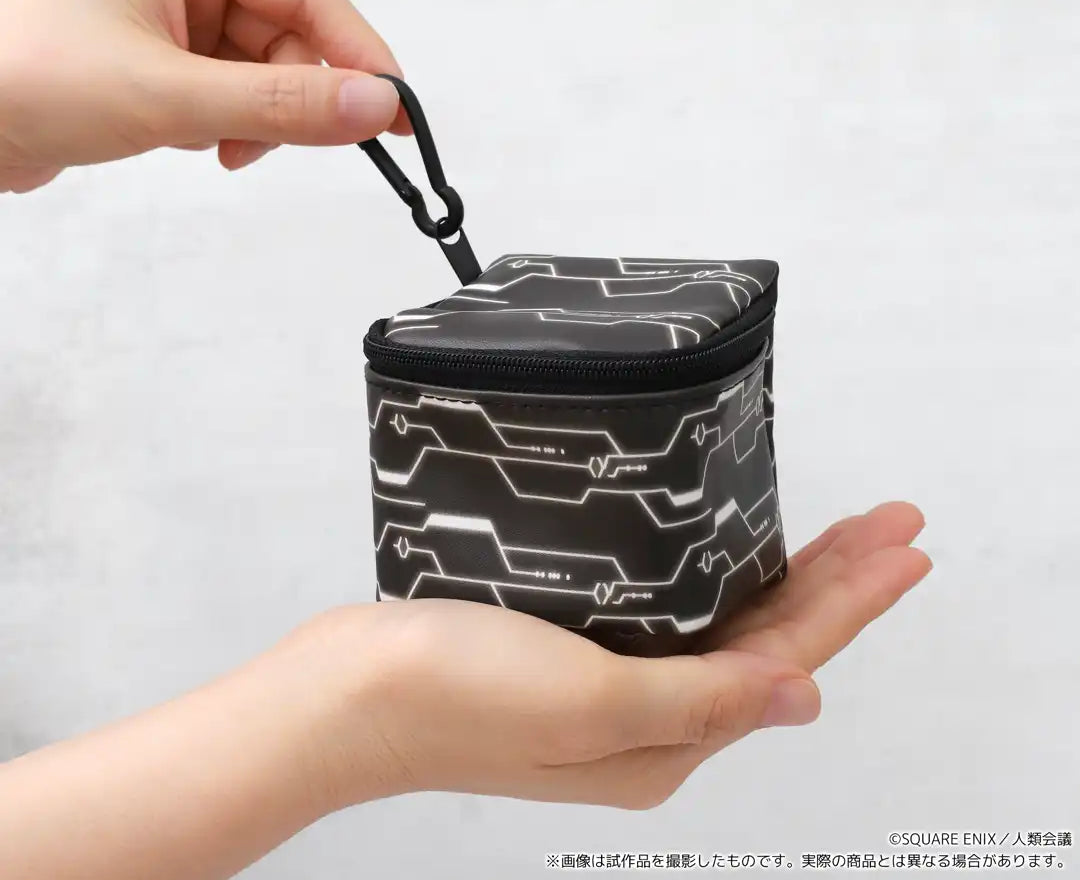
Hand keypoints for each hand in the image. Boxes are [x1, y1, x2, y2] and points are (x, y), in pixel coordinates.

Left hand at [0, 0, 405, 192]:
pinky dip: (239, 125)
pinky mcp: (175, 53)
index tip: (399, 113)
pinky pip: (243, 89)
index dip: (360, 55)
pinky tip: (207, 145)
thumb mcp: (170, 97)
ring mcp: (184, 8)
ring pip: (272, 70)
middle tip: (295, 146)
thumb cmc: (32, 81)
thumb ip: (281, 106)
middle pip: (294, 34)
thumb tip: (379, 106)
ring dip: (264, 119)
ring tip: (222, 149)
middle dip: (296, 98)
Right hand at [309, 501, 929, 810]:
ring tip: (838, 532)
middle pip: (768, 639)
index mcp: (665, 741)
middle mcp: (650, 718)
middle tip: (890, 523)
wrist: (349, 691)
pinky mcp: (574, 648)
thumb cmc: (458, 694)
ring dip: (783, 574)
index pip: (787, 660)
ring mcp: (611, 684)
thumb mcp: (592, 703)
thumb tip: (804, 698)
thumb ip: (703, 701)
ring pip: (725, 623)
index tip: (904, 547)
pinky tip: (727, 546)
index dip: (852, 601)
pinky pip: (672, 612)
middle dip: (835, 580)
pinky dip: (713, 575)